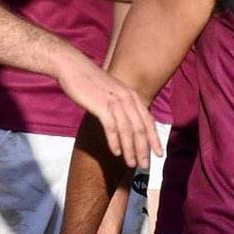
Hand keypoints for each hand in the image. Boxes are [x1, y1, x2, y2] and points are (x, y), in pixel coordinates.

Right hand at [54, 49, 160, 169]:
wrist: (74, 68)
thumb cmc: (91, 82)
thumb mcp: (112, 92)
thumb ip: (121, 105)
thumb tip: (127, 124)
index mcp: (132, 95)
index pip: (148, 121)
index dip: (154, 139)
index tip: (159, 154)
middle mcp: (127, 98)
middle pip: (141, 128)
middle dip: (144, 149)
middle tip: (145, 166)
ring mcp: (115, 101)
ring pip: (128, 130)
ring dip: (131, 149)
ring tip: (131, 164)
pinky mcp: (102, 105)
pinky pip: (112, 127)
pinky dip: (115, 141)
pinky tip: (116, 152)